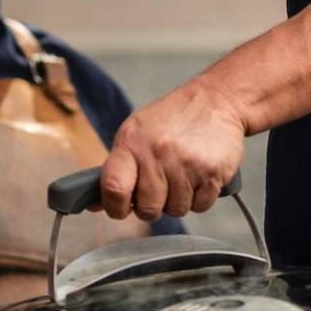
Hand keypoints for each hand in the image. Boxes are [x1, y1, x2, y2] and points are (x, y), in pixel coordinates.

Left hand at [100, 80, 246, 219]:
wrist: (216, 100)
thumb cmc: (172, 119)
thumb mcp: (136, 133)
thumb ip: (116, 169)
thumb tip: (94, 204)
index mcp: (132, 143)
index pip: (113, 188)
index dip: (115, 207)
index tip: (120, 208)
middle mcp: (157, 153)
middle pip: (148, 208)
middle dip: (153, 206)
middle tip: (160, 188)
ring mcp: (186, 163)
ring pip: (176, 210)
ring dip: (179, 200)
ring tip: (182, 175)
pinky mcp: (212, 172)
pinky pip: (201, 206)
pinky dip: (200, 198)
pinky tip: (199, 176)